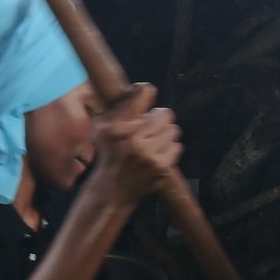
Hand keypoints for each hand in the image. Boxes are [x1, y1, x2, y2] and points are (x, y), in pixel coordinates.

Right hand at [87, 84, 182, 208]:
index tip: (145, 99)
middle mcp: (132, 139)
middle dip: (159, 119)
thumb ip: (118, 106)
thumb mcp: (102, 128)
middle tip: (150, 128)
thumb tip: (143, 89)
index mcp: (116, 125)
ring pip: (173, 130)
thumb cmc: (109, 155)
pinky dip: (169, 149)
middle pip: (165, 113)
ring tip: (154, 142)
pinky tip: (158, 154)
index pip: (144, 92)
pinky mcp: (160, 168)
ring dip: (165, 134)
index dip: (146, 93)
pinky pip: (177, 147)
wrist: (112, 190)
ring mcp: (148, 155)